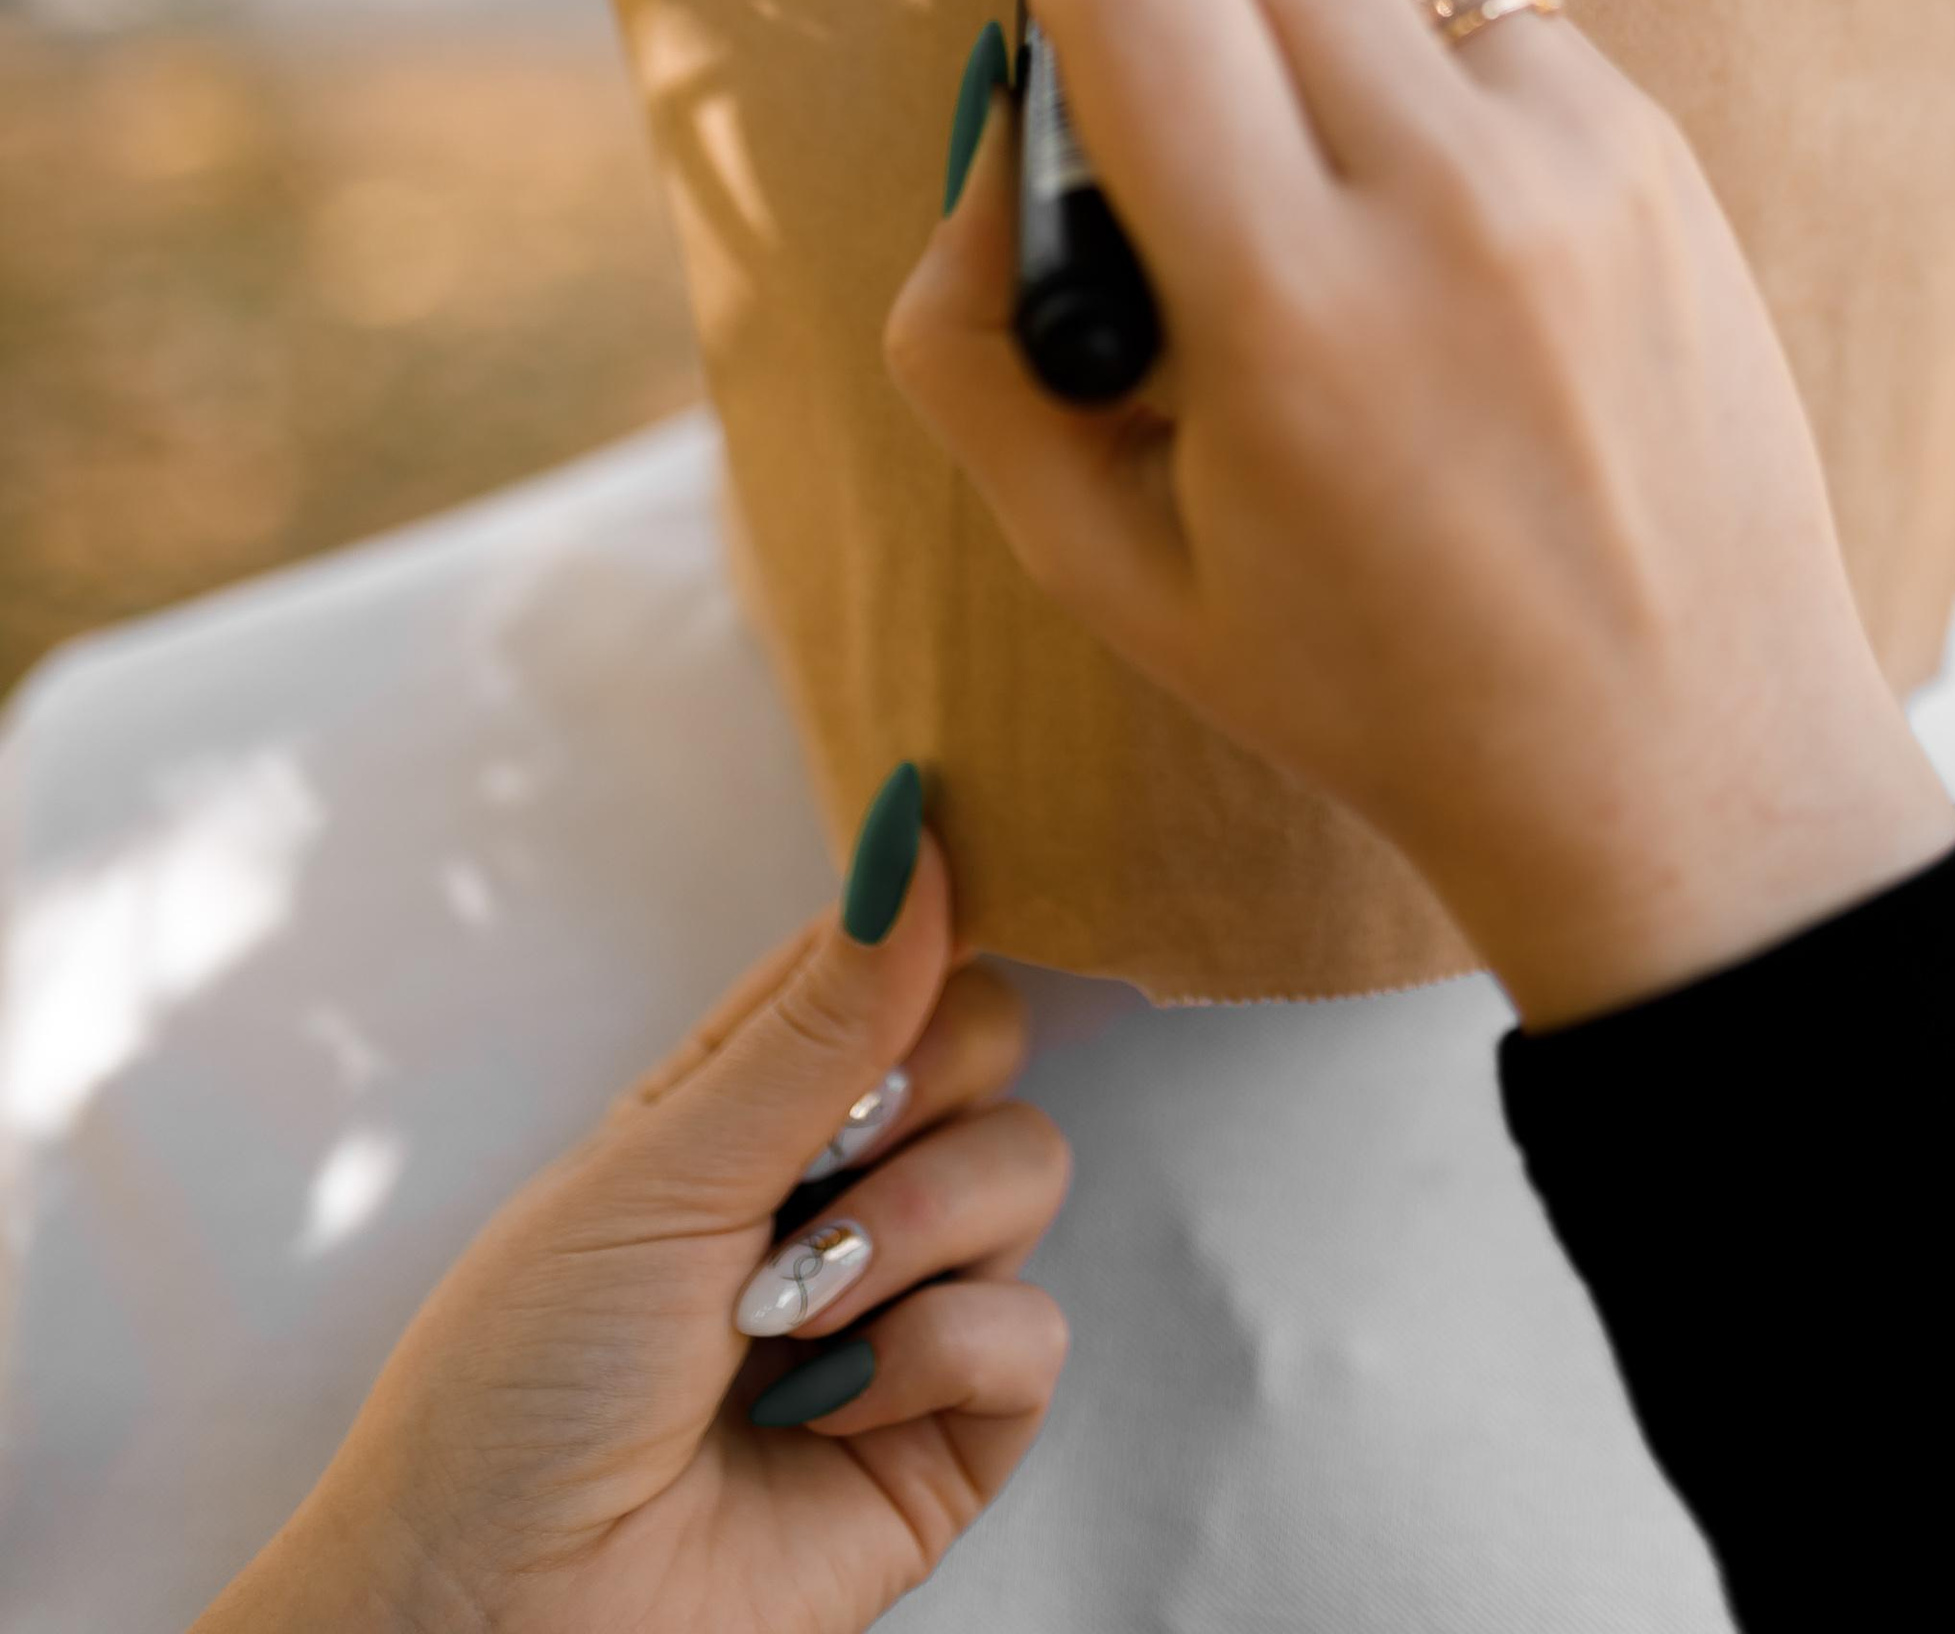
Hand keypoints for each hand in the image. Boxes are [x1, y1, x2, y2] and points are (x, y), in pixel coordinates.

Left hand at [197, 812, 1067, 1633]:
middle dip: (917, 1087)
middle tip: (819, 1159)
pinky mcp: (944, 1436)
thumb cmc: (520, 1384)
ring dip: (908, 1228)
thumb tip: (917, 829)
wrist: (493, 1616)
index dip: (908, 941)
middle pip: (989, 1043)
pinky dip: (932, 1355)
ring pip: (1026, 1169)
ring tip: (783, 1317)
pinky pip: (1032, 1334)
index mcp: (749, 1102)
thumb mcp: (663, 1167)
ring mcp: (899, 1309)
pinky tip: (824, 1401)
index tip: (900, 944)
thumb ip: (820, 1020)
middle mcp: (837, 1188)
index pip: (886, 959)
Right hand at [890, 0, 1954, 1031]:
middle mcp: (1451, 201)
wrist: (1678, 753)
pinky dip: (1417, 37)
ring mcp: (1580, 155)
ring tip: (1293, 119)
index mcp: (1293, 313)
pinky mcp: (1657, 147)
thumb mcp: (1105, 569)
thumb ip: (971, 348)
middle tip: (1166, 99)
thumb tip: (993, 147)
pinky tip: (1415, 176)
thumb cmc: (1374, 682)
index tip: (1077, 78)